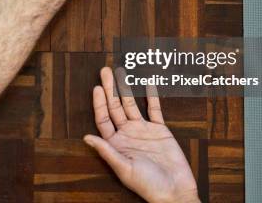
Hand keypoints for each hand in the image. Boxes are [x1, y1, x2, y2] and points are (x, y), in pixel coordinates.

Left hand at [84, 68, 199, 202]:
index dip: (99, 103)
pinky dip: (152, 96)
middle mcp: (127, 135)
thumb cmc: (148, 185)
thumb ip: (107, 151)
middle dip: (110, 89)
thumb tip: (86, 137)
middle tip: (105, 71)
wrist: (175, 191)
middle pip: (116, 107)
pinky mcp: (160, 130)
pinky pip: (155, 109)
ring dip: (126, 89)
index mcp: (116, 144)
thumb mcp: (124, 168)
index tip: (97, 87)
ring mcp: (143, 131)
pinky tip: (148, 83)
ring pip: (132, 105)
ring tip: (121, 72)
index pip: (104, 118)